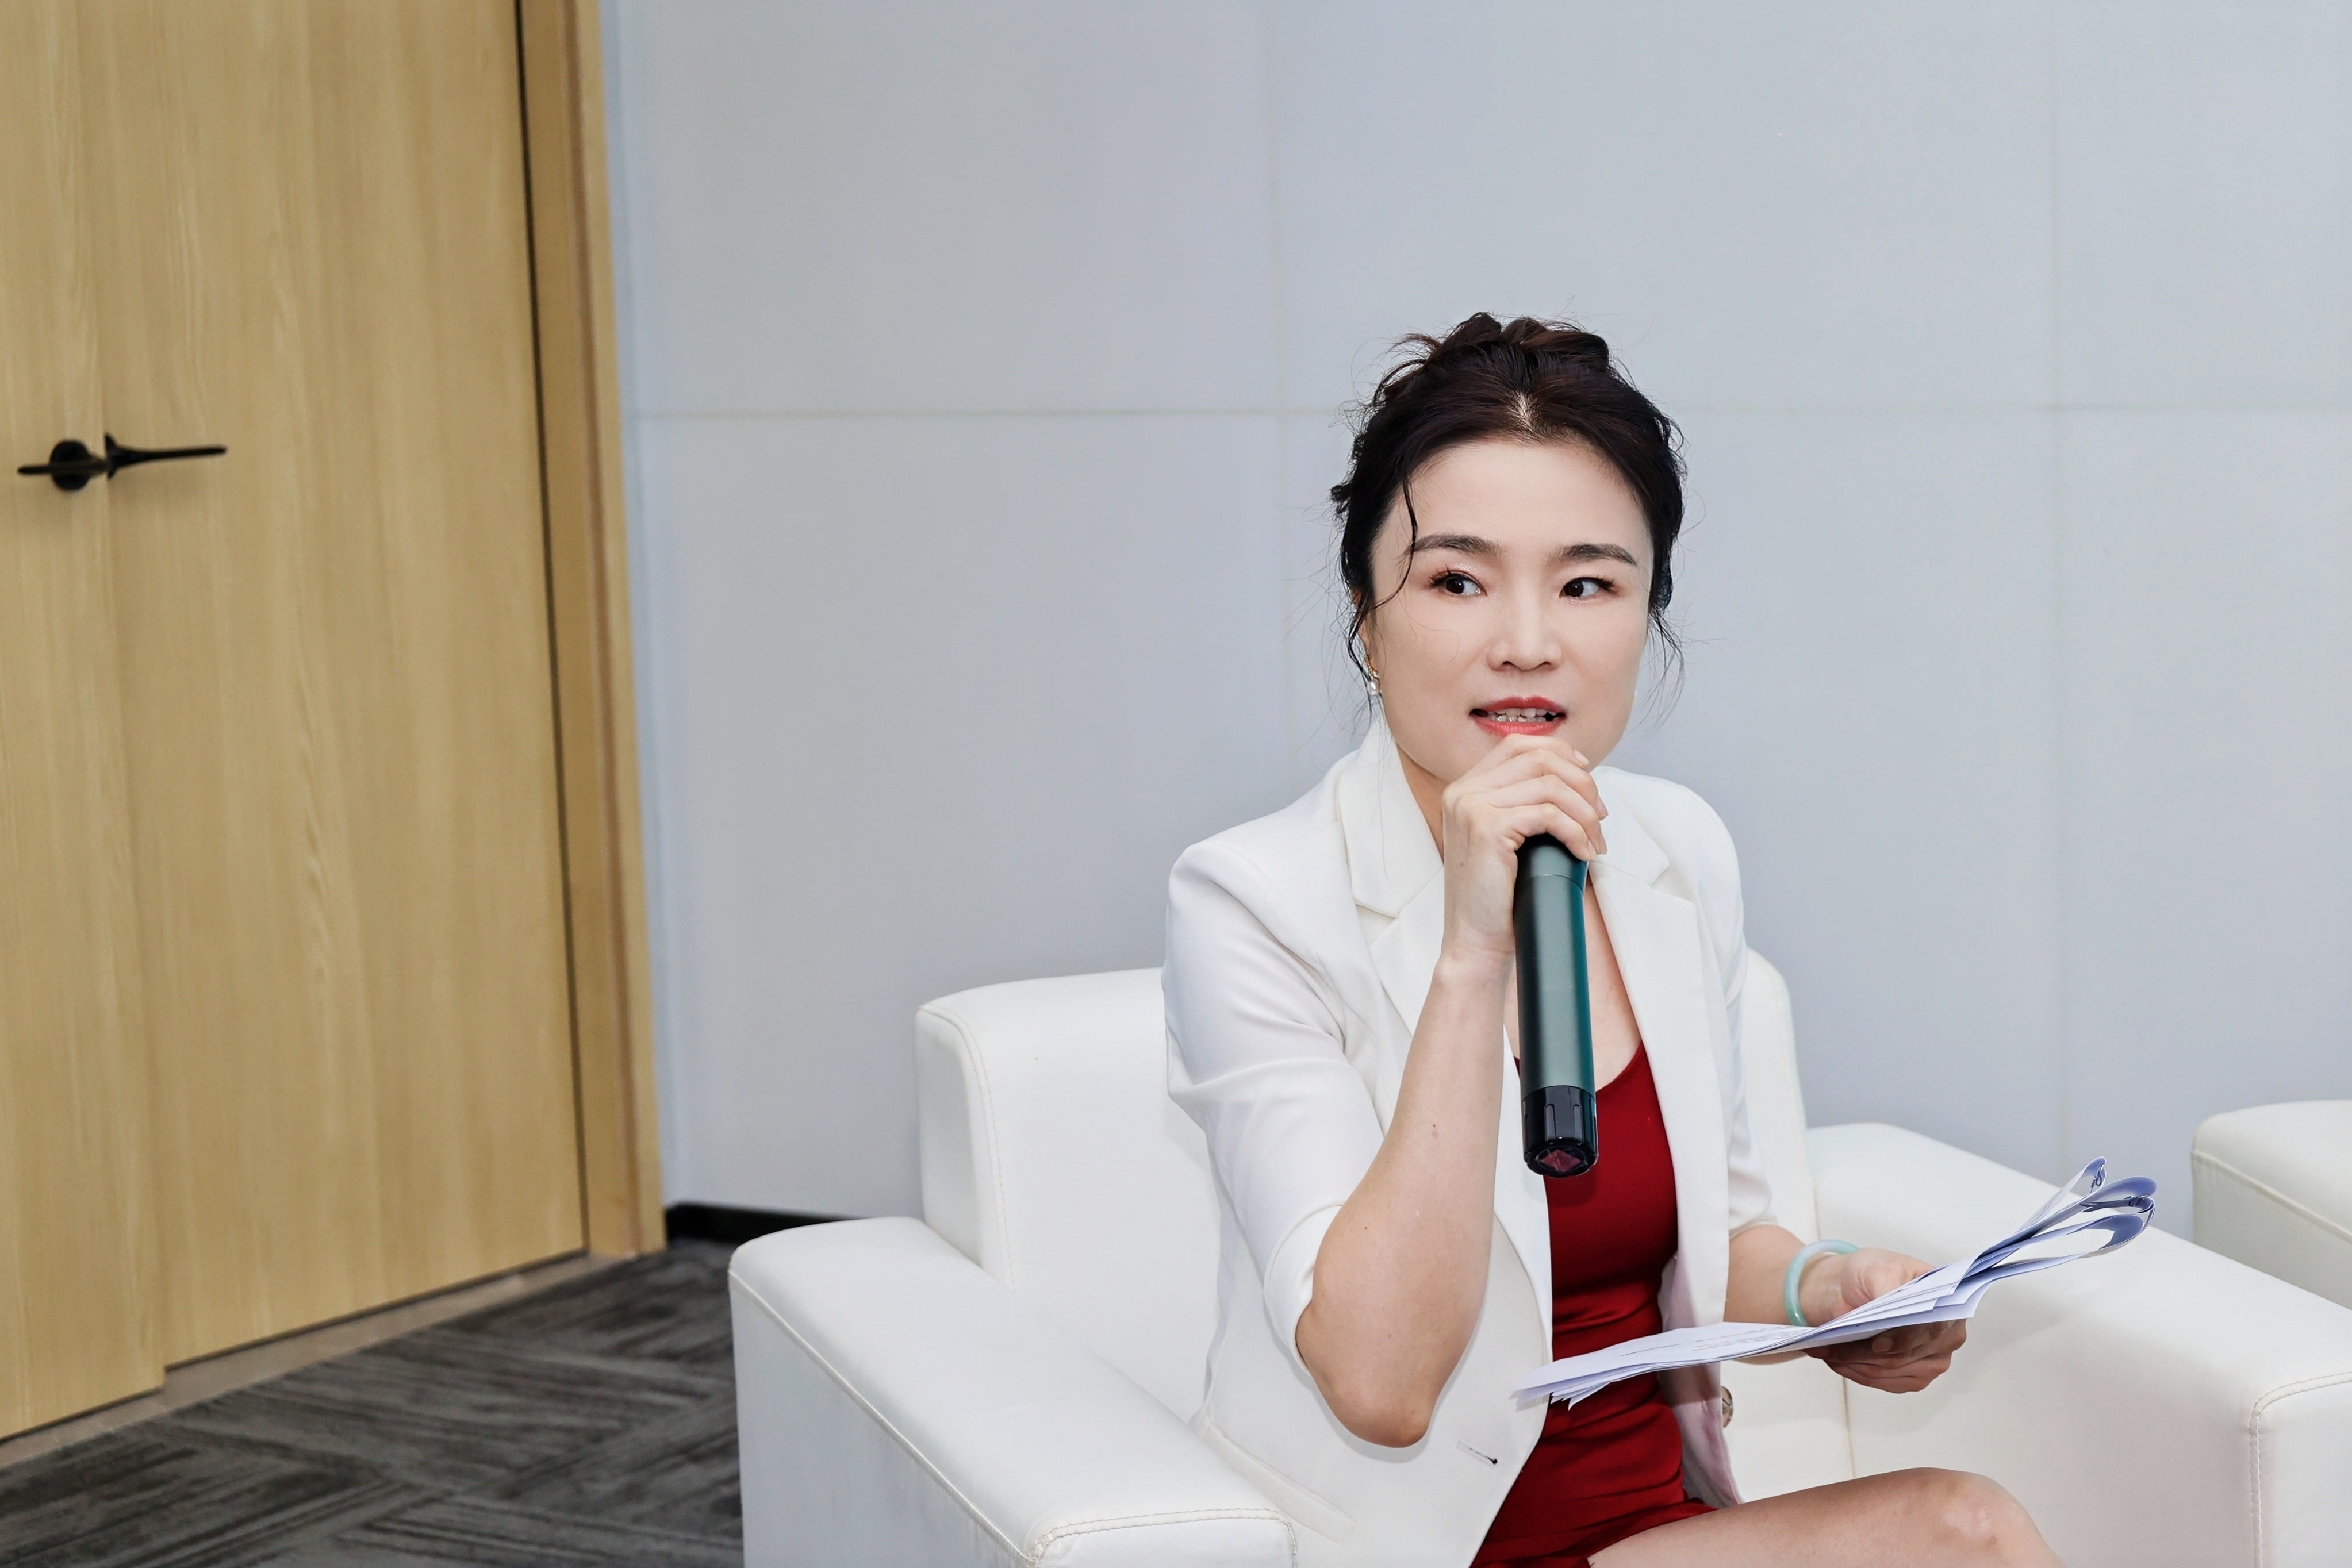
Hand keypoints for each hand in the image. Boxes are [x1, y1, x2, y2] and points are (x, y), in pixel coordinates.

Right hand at [1436, 735, 1607, 969]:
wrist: (1475, 942)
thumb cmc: (1497, 898)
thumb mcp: (1507, 840)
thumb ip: (1523, 806)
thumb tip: (1576, 781)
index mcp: (1464, 789)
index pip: (1517, 745)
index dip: (1559, 752)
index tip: (1587, 777)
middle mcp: (1462, 791)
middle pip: (1538, 757)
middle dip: (1581, 782)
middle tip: (1600, 817)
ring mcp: (1471, 806)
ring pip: (1549, 785)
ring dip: (1585, 813)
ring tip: (1595, 842)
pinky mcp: (1486, 828)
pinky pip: (1548, 814)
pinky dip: (1576, 831)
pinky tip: (1583, 853)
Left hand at [1802, 1248, 1967, 1393]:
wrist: (1854, 1287)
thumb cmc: (1872, 1274)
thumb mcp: (1878, 1269)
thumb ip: (1888, 1286)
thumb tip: (1892, 1311)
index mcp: (1947, 1305)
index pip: (1932, 1329)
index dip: (1904, 1339)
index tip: (1877, 1345)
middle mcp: (1947, 1337)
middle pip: (1905, 1357)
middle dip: (1863, 1352)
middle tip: (1828, 1344)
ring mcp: (1932, 1362)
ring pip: (1888, 1372)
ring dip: (1852, 1362)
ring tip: (1823, 1349)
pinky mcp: (1913, 1377)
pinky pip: (1882, 1382)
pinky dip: (1854, 1371)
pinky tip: (1834, 1358)